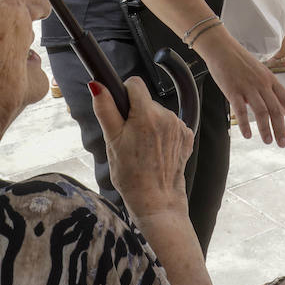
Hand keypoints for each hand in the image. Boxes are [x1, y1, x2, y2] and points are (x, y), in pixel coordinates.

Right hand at [90, 76, 191, 218]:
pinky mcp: (186, 136)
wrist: (156, 201)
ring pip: (157, 113)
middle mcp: (167, 116)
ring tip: (142, 148)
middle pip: (145, 101)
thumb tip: (97, 84)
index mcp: (147, 114)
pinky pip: (170, 124)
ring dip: (149, 124)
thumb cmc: (131, 175)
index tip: (120, 112)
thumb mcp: (112, 141)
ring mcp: (179, 126)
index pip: (134, 83)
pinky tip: (155, 151)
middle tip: (128, 138)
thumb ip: (105, 109)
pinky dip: (162, 133)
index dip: (124, 94)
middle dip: (135, 113)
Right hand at [196, 28, 284, 145]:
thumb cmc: (239, 61)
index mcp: (270, 79)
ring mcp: (248, 86)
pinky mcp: (232, 89)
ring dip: (266, 129)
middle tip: (283, 144)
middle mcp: (262, 83)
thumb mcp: (258, 72)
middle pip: (275, 109)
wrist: (221, 47)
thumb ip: (265, 89)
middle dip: (281, 128)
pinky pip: (240, 110)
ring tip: (268, 141)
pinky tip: (247, 135)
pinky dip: (245, 124)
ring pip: (261, 111)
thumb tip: (271, 107)